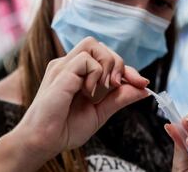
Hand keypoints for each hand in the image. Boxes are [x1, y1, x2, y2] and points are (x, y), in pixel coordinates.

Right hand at [11, 37, 148, 163]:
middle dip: (118, 63)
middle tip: (116, 85)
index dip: (126, 68)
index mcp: (78, 74)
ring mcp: (64, 67)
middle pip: (100, 46)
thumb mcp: (100, 112)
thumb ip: (119, 98)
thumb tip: (144, 89)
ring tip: (103, 87)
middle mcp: (70, 66)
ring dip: (107, 64)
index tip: (142, 83)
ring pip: (93, 44)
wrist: (44, 142)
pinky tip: (88, 92)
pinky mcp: (60, 72)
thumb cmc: (66, 128)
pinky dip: (95, 74)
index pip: (106, 59)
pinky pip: (86, 59)